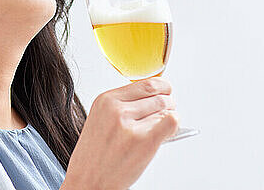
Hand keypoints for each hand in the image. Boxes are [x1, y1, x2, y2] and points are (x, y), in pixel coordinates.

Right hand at [61, 77, 178, 189]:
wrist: (88, 181)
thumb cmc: (94, 156)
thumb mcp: (101, 119)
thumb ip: (123, 106)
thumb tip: (154, 98)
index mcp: (105, 100)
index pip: (145, 83)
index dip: (161, 88)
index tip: (165, 92)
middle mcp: (117, 109)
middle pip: (159, 94)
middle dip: (168, 103)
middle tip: (167, 112)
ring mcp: (130, 125)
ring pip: (166, 108)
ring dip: (170, 117)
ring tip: (161, 128)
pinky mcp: (143, 141)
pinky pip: (171, 121)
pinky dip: (174, 126)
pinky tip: (166, 134)